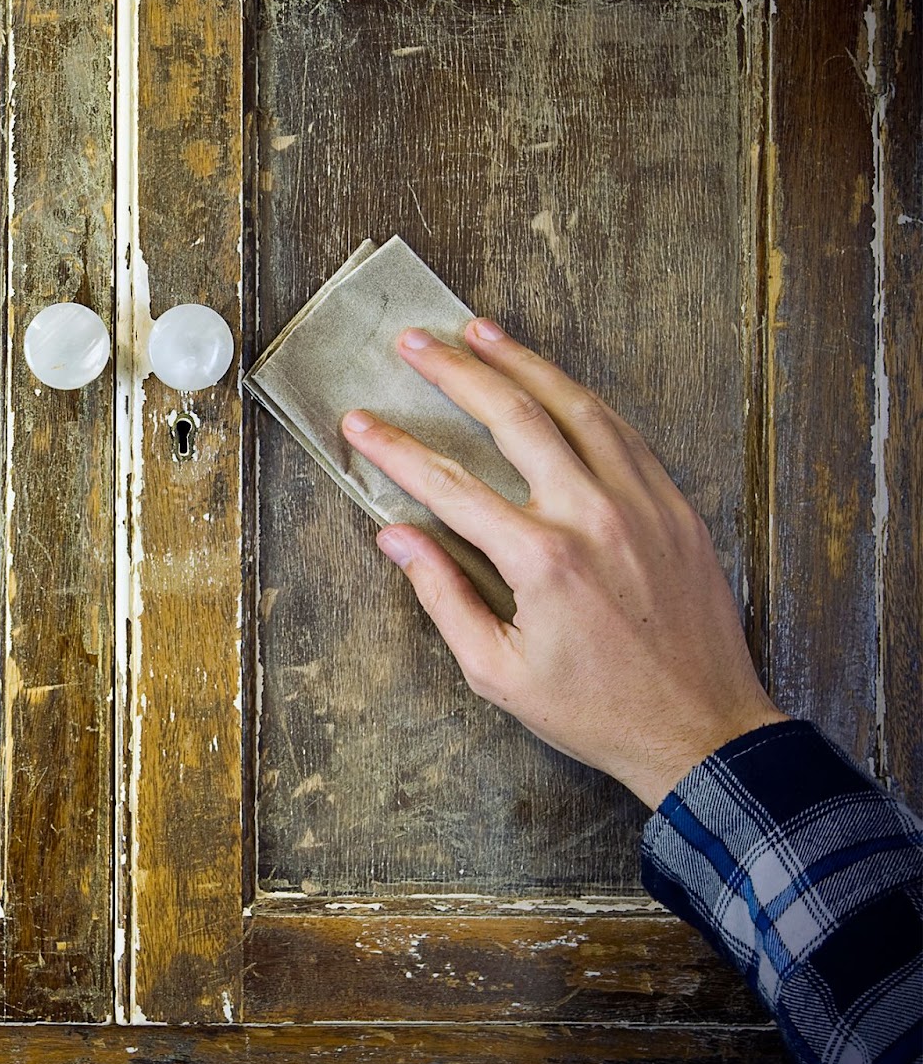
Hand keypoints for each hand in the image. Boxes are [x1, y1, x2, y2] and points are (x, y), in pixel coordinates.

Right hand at [340, 318, 786, 808]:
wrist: (703, 732)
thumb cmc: (596, 712)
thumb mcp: (498, 673)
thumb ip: (443, 598)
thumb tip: (395, 538)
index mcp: (542, 561)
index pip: (450, 485)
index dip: (395, 449)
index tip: (359, 423)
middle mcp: (593, 517)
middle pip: (514, 417)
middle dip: (456, 372)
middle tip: (415, 341)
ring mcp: (642, 504)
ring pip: (576, 407)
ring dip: (523, 362)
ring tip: (481, 330)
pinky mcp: (675, 506)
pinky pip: (623, 432)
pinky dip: (581, 398)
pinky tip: (554, 381)